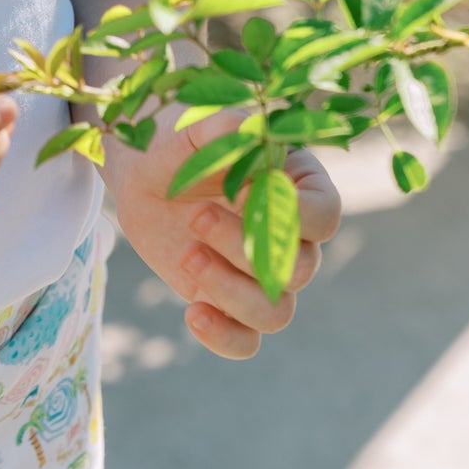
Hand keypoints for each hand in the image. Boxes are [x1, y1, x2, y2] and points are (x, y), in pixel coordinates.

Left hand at [104, 107, 341, 357]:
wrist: (143, 174)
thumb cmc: (178, 143)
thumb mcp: (192, 127)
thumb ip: (221, 127)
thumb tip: (247, 128)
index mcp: (298, 187)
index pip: (325, 215)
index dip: (290, 215)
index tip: (241, 193)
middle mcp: (291, 237)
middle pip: (300, 268)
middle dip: (244, 248)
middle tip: (195, 217)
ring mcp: (262, 275)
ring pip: (277, 313)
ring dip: (231, 292)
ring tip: (186, 256)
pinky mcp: (229, 302)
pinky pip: (246, 341)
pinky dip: (223, 337)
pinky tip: (191, 312)